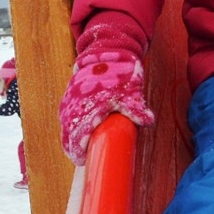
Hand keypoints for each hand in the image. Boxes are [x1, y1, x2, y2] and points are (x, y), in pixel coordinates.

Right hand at [59, 17, 154, 164]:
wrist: (105, 52)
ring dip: (71, 137)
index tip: (82, 160)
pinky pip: (65, 116)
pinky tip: (77, 132)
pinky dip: (70, 126)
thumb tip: (148, 121)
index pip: (76, 137)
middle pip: (67, 134)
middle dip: (73, 147)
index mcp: (88, 108)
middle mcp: (74, 105)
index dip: (77, 151)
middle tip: (80, 158)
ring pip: (65, 125)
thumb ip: (136, 109)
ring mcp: (68, 101)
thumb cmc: (118, 73)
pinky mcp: (68, 97)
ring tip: (78, 148)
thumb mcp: (130, 92)